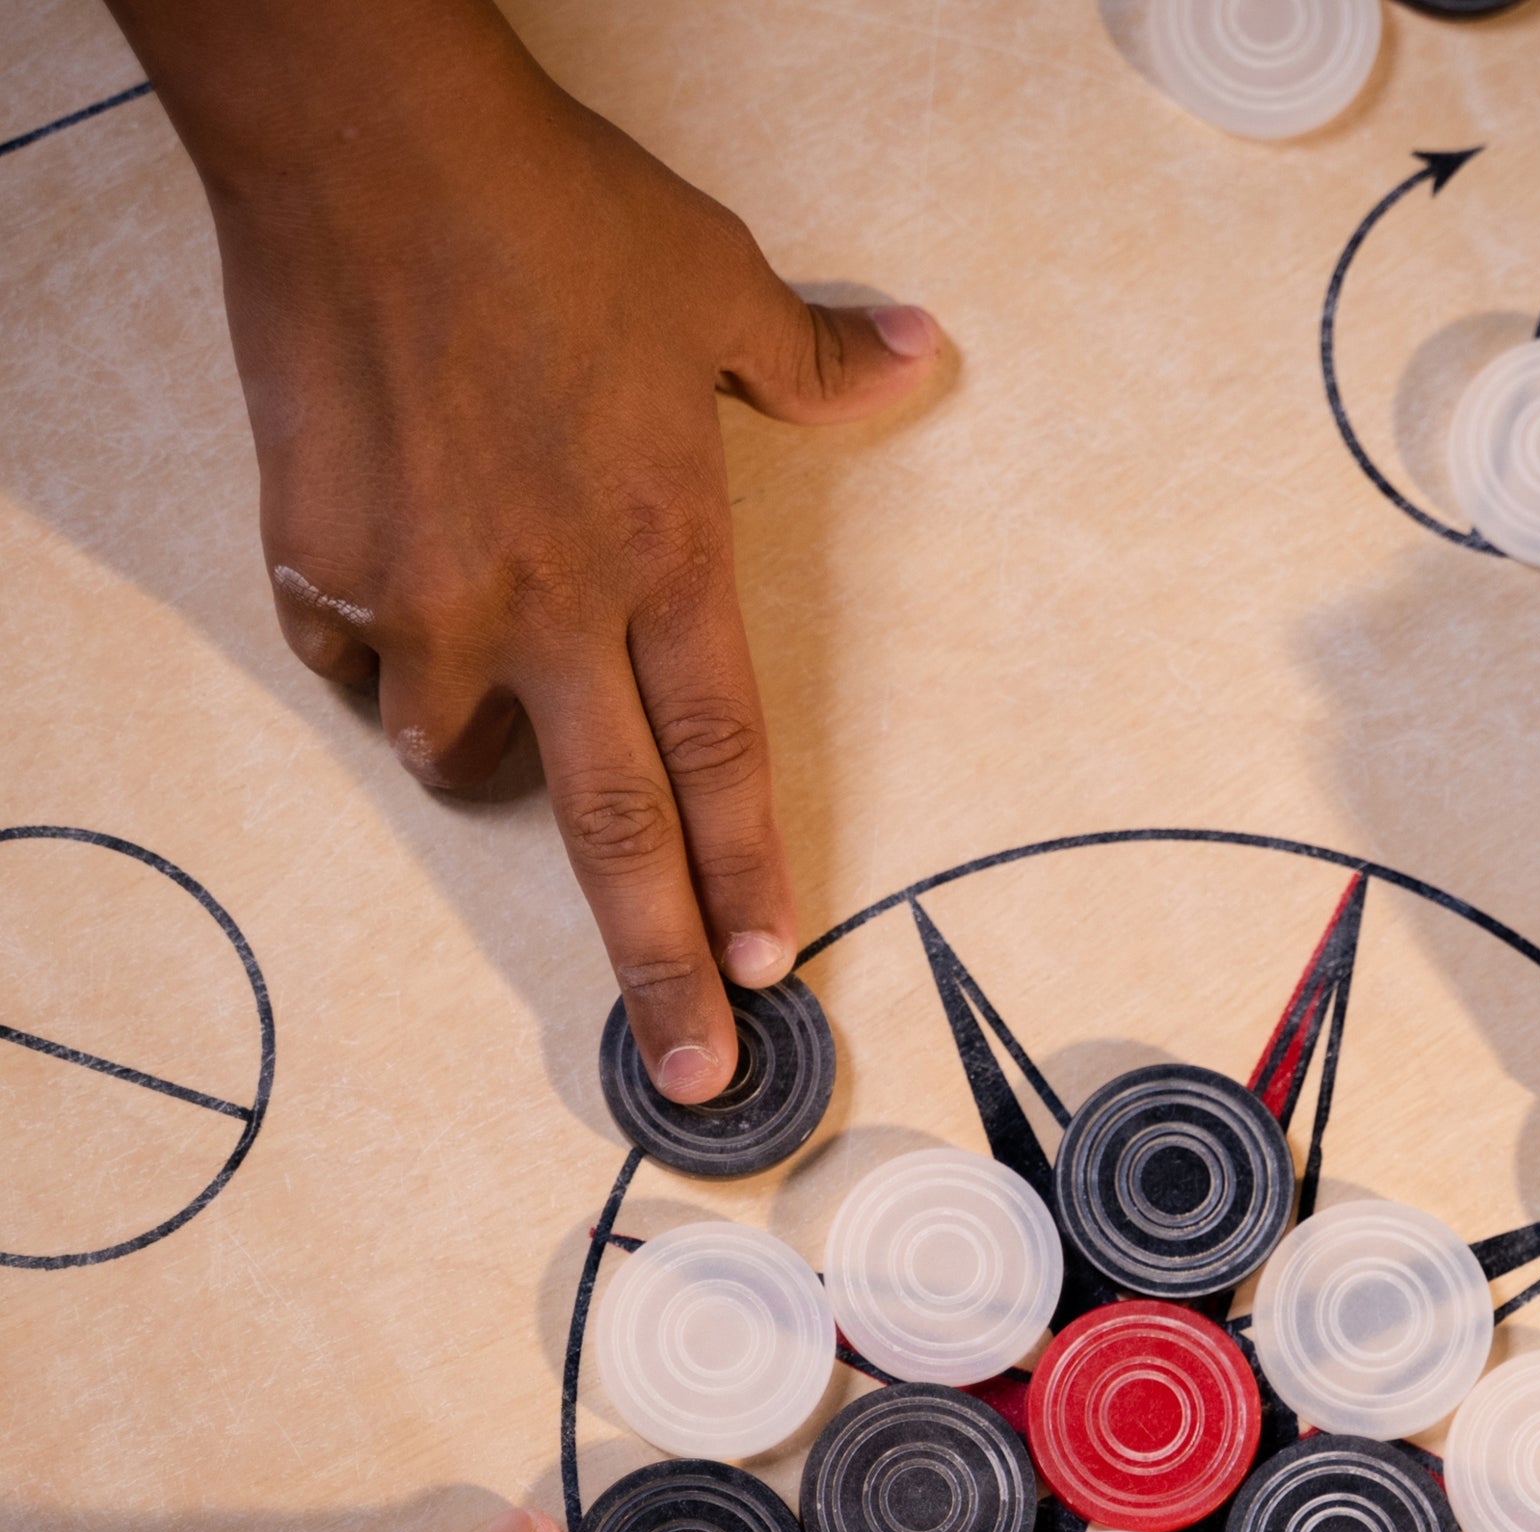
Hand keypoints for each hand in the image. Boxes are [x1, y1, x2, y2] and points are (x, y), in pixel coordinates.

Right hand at [110, 0, 945, 1101]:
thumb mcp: (716, 282)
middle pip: (615, 836)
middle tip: (693, 1077)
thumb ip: (816, 363)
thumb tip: (916, 357)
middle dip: (659, 972)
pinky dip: (379, 656)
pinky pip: (353, 664)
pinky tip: (393, 593)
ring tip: (505, 693)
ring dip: (488, 754)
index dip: (750, 882)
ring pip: (457, 754)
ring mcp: (427, 601)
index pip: (725, 767)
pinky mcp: (321, 565)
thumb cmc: (554, 212)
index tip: (772, 978)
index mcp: (665, 561)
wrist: (366, 143)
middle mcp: (551, 610)